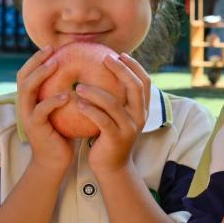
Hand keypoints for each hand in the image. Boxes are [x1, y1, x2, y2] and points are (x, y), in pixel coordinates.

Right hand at [16, 47, 72, 174]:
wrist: (55, 161)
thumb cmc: (63, 133)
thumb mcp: (63, 110)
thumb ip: (66, 92)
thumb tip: (85, 73)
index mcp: (31, 99)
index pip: (27, 73)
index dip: (36, 59)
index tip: (51, 47)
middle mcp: (25, 105)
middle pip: (23, 76)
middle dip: (35, 61)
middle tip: (51, 50)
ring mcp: (27, 116)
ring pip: (27, 90)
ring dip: (41, 75)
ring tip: (55, 64)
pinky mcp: (35, 128)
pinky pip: (41, 110)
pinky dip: (52, 100)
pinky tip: (66, 94)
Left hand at [76, 53, 149, 177]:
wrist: (112, 167)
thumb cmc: (110, 137)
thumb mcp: (118, 116)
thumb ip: (117, 98)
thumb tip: (107, 72)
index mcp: (143, 109)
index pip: (145, 82)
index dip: (134, 66)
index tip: (120, 55)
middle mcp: (140, 117)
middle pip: (134, 87)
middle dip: (120, 70)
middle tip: (104, 58)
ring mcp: (130, 128)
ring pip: (114, 104)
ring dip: (95, 92)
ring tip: (78, 86)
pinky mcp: (116, 139)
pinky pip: (102, 120)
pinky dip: (90, 110)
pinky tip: (78, 104)